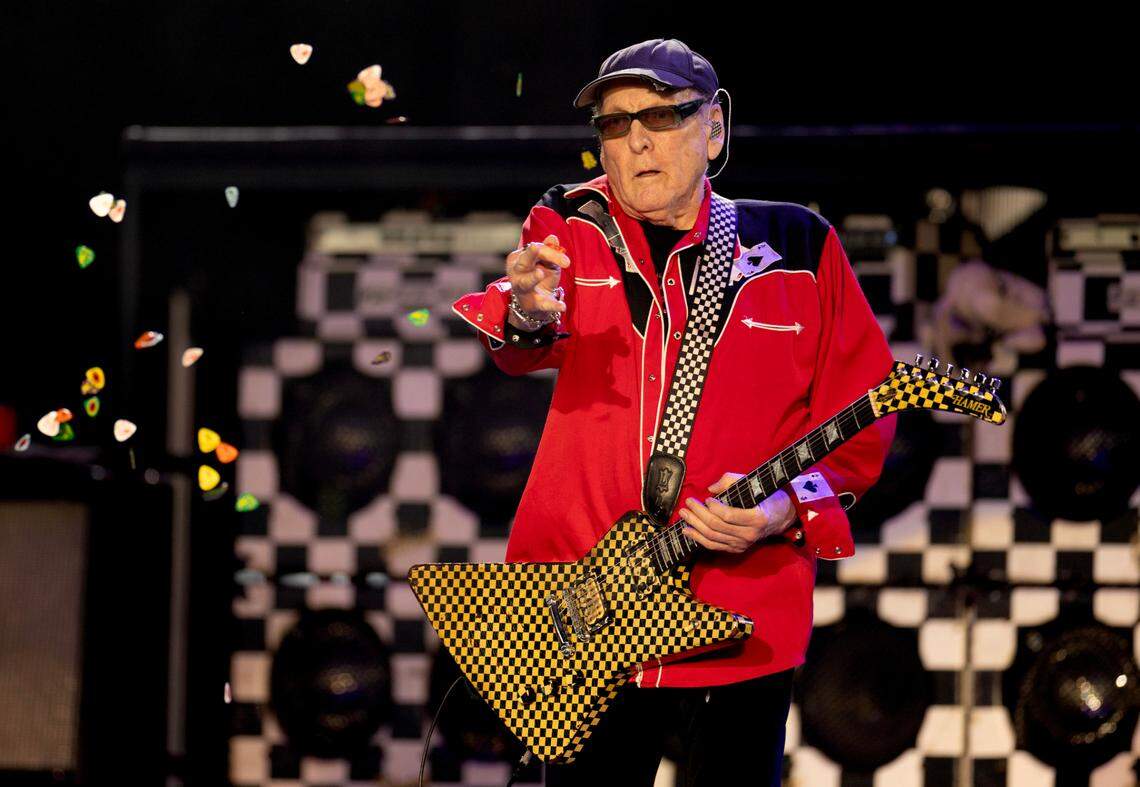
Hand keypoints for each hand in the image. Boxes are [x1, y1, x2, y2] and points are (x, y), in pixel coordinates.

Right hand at [505, 234, 569, 321]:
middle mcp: (516, 273)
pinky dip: (552, 305)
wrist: (537, 302)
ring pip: (525, 282)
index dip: (551, 252)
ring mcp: (522, 289)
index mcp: (518, 258)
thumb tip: (552, 238)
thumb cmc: (540, 275)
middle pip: (524, 261)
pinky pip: (541, 304)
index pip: (535, 250)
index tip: (567, 262)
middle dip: (530, 254)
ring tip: (540, 273)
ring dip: (532, 277)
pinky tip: (562, 306)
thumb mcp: (547, 262)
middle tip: (535, 247)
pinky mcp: (531, 305)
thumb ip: (550, 250)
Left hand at [678, 473, 795, 553]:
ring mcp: (742, 544)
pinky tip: (688, 530)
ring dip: (694, 526)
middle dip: (698, 514)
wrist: (780, 517)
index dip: (714, 507)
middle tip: (688, 503)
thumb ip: (731, 481)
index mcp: (756, 518)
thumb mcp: (753, 484)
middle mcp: (749, 535)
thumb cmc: (766, 497)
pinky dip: (698, 539)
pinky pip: (714, 546)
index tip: (706, 498)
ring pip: (712, 537)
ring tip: (684, 515)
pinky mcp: (736, 549)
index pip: (728, 516)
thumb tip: (711, 488)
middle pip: (717, 526)